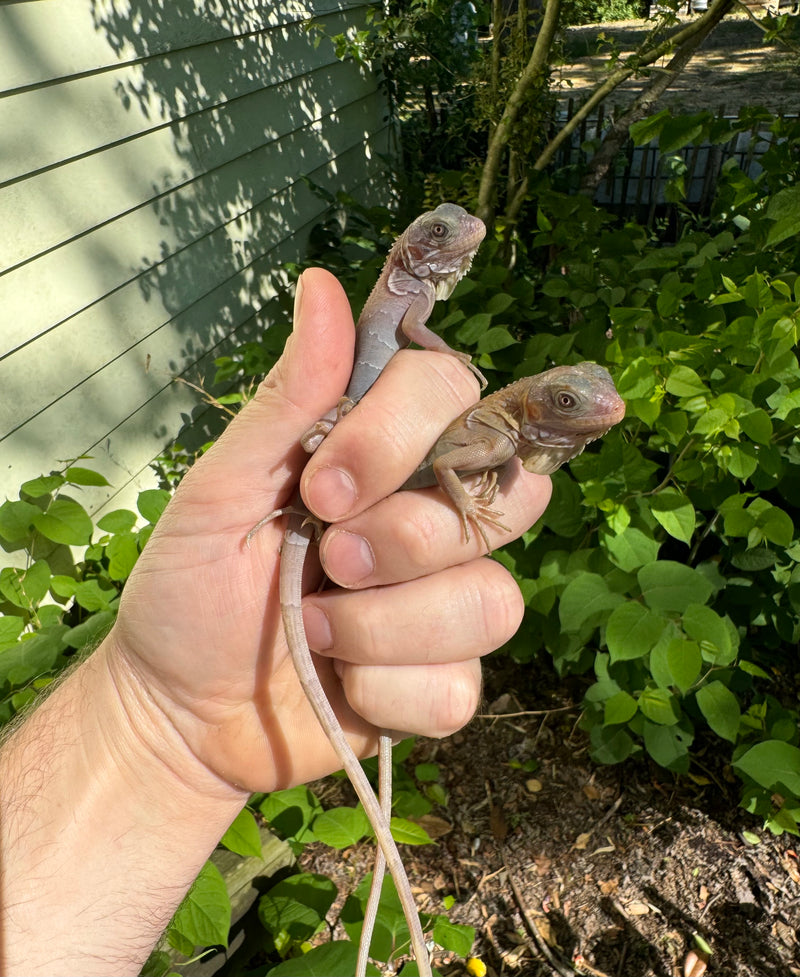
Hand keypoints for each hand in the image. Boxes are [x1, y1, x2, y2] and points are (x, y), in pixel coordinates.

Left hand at [109, 269, 551, 794]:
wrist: (177, 710)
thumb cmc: (190, 588)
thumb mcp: (222, 486)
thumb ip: (288, 399)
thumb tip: (323, 284)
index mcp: (382, 459)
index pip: (455, 395)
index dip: (405, 433)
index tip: (322, 487)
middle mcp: (429, 520)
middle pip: (509, 493)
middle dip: (409, 536)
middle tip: (329, 556)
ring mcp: (442, 604)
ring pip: (492, 600)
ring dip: (385, 626)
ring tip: (315, 629)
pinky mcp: (443, 682)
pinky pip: (460, 686)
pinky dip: (386, 690)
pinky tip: (340, 683)